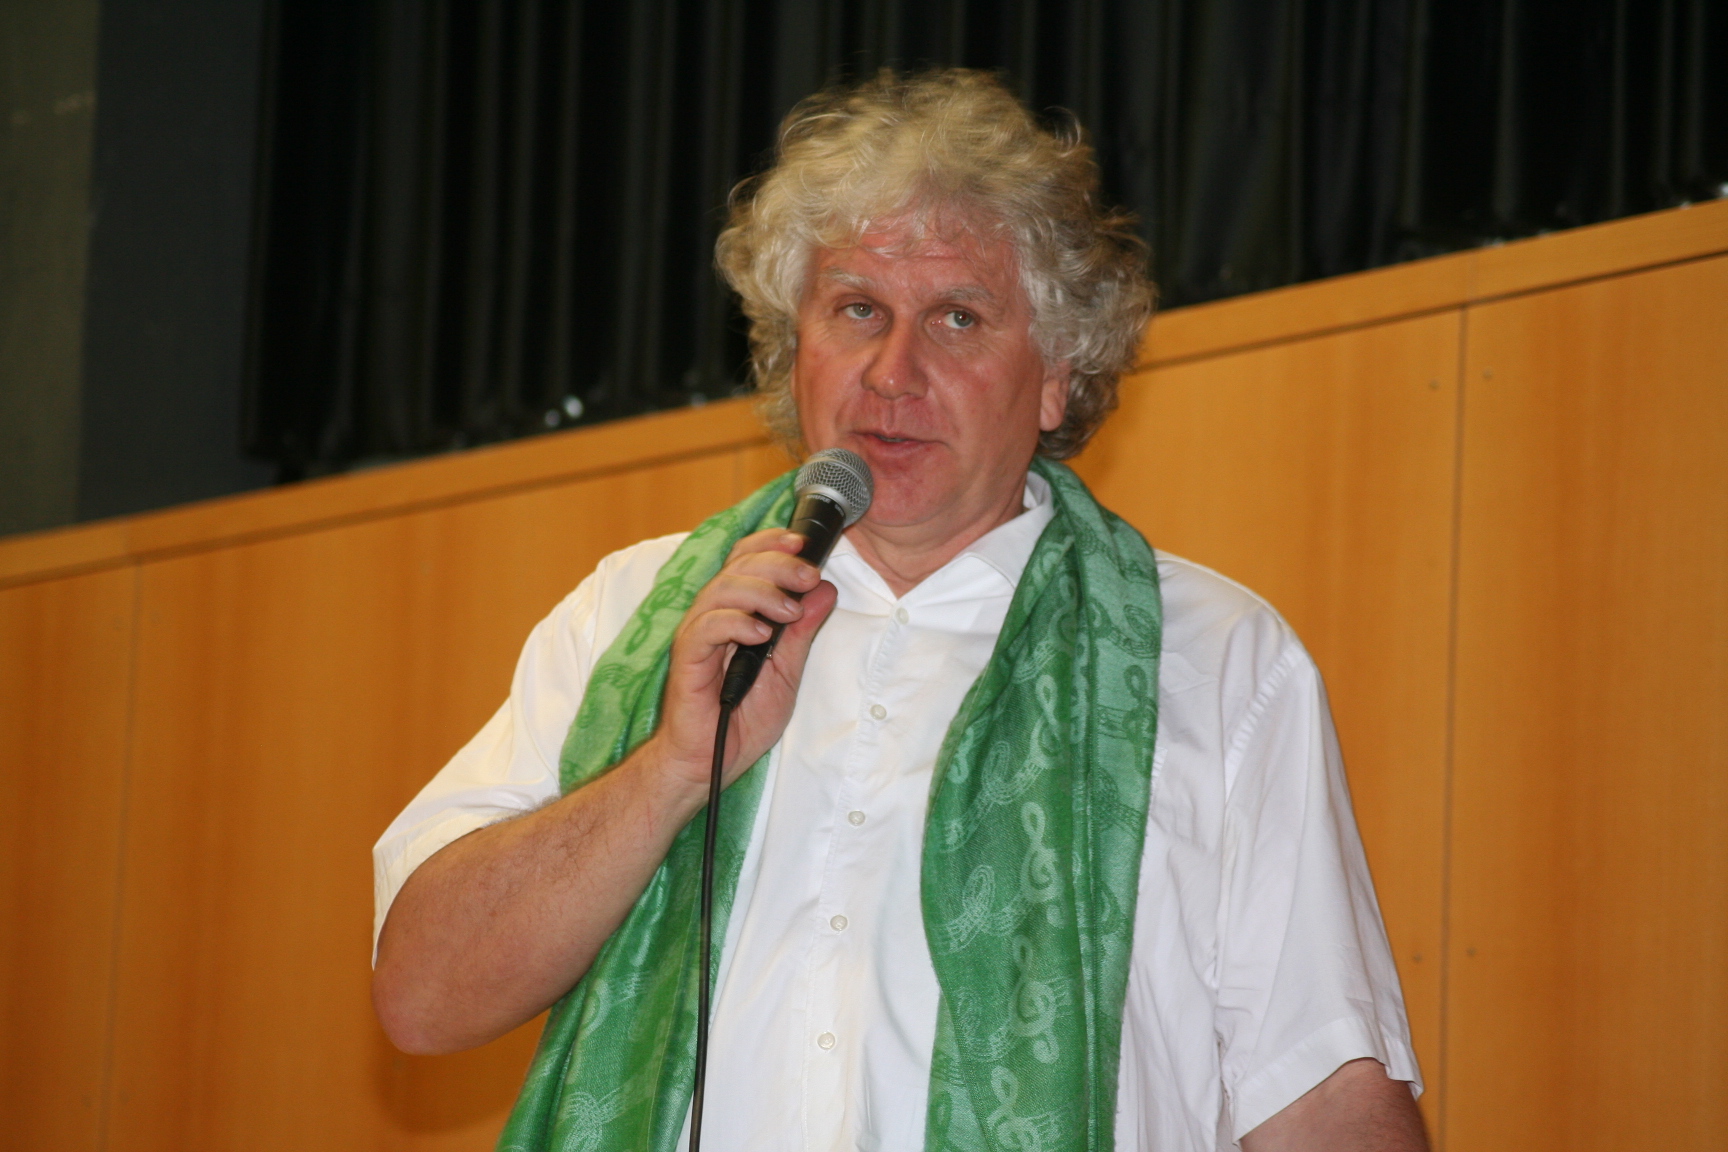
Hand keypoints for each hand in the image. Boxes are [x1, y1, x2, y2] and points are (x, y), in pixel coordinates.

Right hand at [646, 528, 838, 796]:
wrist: (710, 760)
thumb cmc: (742, 717)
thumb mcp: (787, 670)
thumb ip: (802, 631)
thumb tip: (825, 589)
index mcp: (736, 611)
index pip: (747, 558)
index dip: (772, 543)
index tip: (805, 543)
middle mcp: (713, 615)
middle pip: (737, 565)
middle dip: (777, 562)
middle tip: (808, 575)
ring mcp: (697, 634)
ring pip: (723, 589)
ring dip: (762, 591)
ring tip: (789, 611)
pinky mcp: (686, 657)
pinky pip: (707, 626)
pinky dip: (737, 623)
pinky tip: (761, 635)